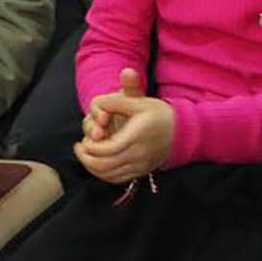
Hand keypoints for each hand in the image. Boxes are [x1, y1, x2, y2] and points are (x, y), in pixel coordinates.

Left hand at [73, 68, 175, 185]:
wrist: (182, 131)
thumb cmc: (158, 114)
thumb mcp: (141, 101)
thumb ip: (120, 97)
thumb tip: (115, 81)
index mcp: (137, 136)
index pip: (108, 149)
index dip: (91, 148)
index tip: (83, 140)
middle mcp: (140, 153)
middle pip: (106, 165)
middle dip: (87, 159)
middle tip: (80, 148)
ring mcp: (141, 165)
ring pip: (110, 174)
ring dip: (93, 167)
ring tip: (86, 155)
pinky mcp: (142, 171)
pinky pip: (118, 179)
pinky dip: (104, 175)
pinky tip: (98, 164)